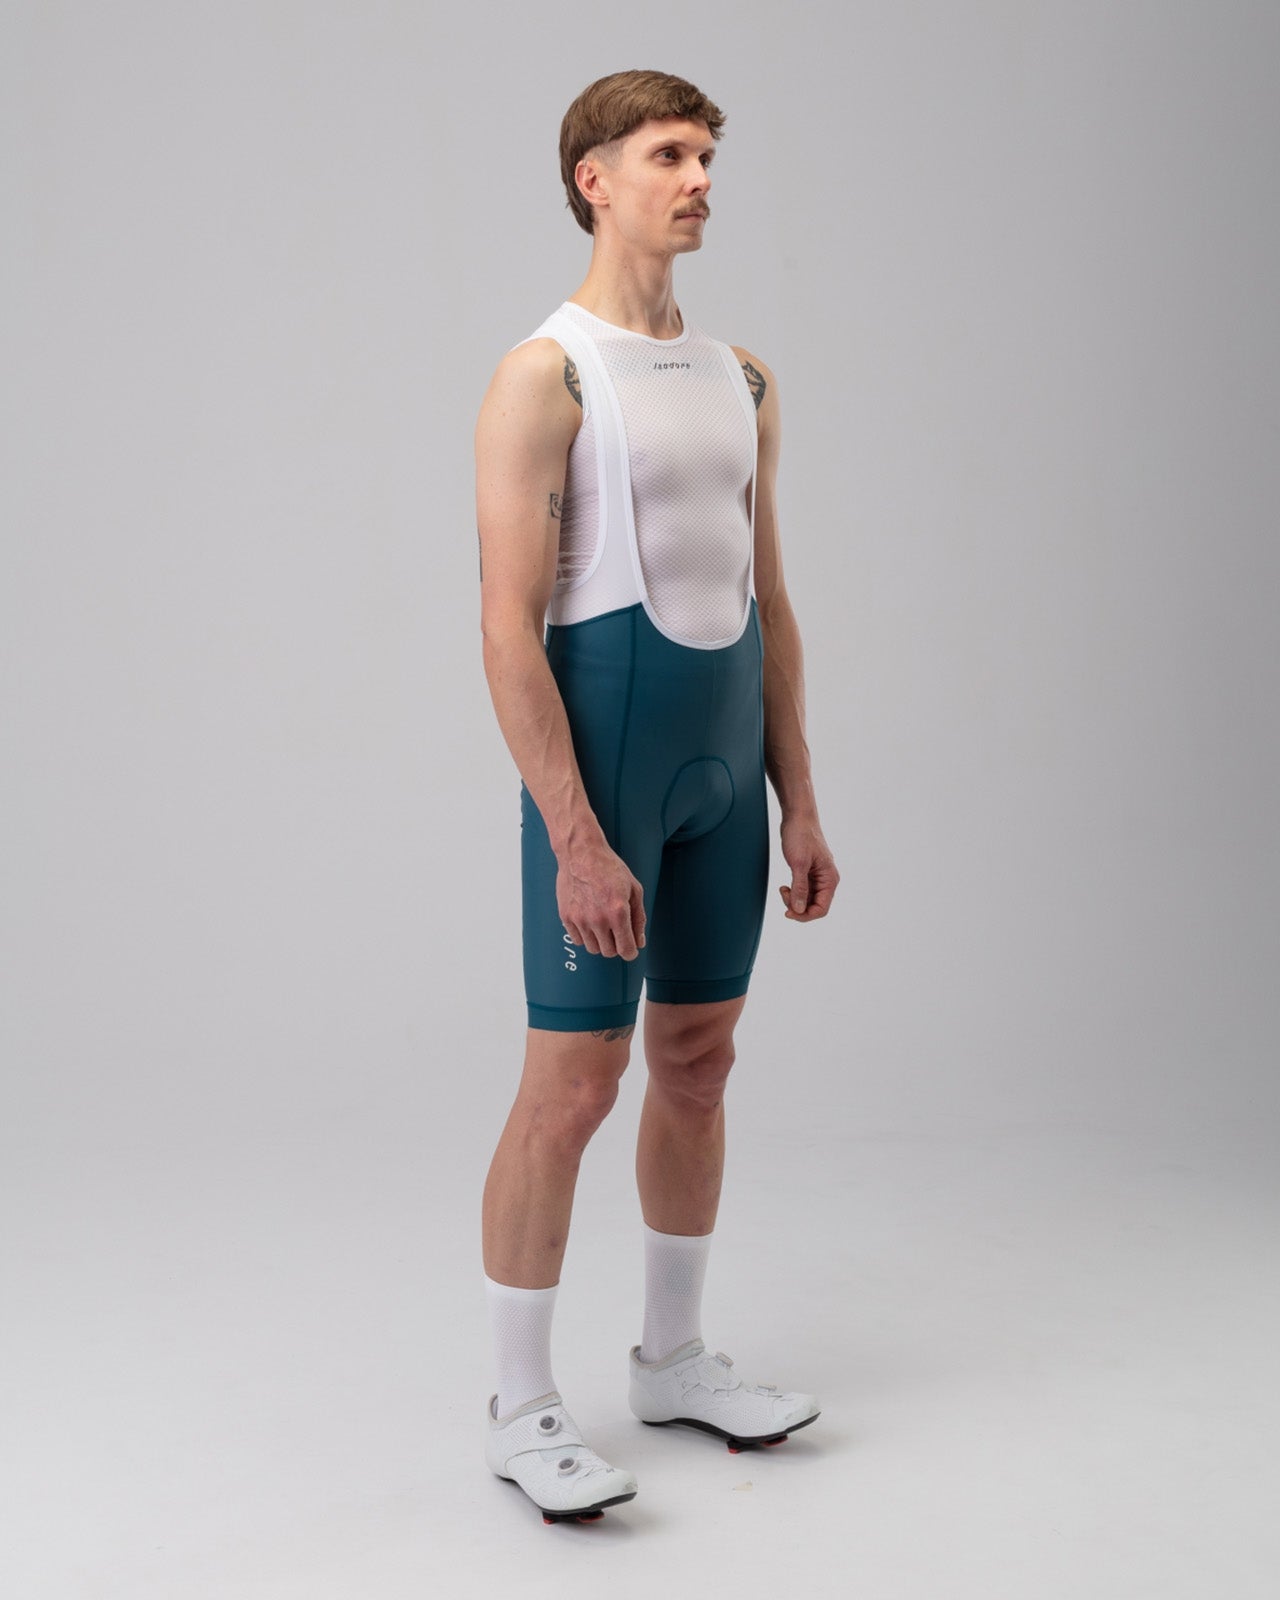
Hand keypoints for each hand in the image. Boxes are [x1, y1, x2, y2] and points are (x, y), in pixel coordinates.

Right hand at [557, 841, 646, 959]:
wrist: (581, 852)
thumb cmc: (609, 868)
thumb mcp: (634, 889)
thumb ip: (639, 918)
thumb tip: (639, 941)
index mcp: (618, 912)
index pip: (626, 950)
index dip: (631, 952)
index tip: (630, 948)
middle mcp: (598, 919)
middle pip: (609, 952)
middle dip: (616, 945)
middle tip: (616, 930)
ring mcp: (580, 919)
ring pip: (593, 949)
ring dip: (600, 941)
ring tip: (602, 924)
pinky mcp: (566, 917)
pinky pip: (578, 940)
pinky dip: (585, 936)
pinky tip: (589, 921)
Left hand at [777, 814, 838, 921]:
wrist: (797, 817)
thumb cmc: (801, 835)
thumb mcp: (799, 863)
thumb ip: (800, 888)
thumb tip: (799, 910)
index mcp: (830, 879)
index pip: (822, 909)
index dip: (805, 915)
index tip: (788, 912)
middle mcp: (826, 880)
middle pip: (814, 907)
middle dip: (798, 906)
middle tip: (783, 894)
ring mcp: (817, 877)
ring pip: (807, 900)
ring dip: (794, 900)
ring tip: (783, 889)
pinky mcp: (809, 873)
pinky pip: (803, 891)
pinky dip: (794, 892)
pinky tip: (785, 887)